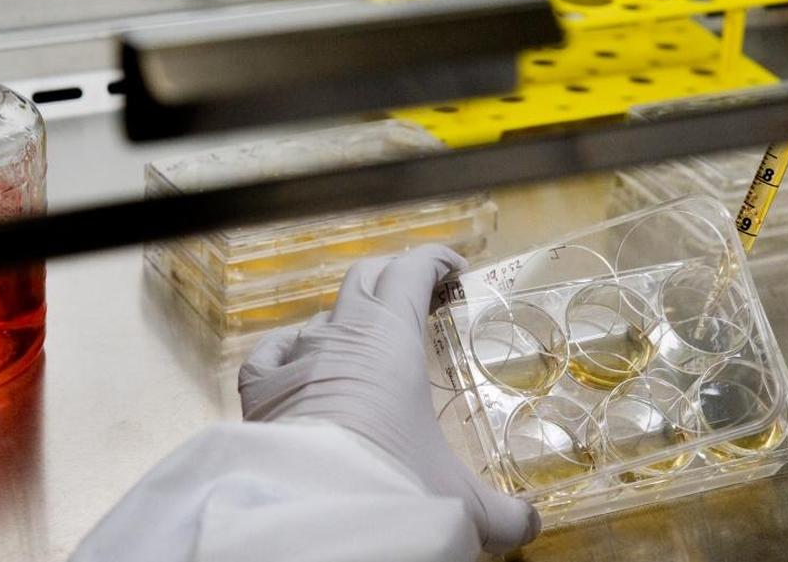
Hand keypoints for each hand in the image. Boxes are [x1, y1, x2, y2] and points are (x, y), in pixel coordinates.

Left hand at [238, 245, 539, 552]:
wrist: (312, 511)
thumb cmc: (394, 488)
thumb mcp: (462, 504)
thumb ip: (502, 513)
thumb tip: (529, 526)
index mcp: (391, 337)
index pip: (412, 271)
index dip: (435, 261)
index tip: (454, 269)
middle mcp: (342, 334)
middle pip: (366, 277)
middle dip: (393, 276)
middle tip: (419, 296)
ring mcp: (295, 357)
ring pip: (322, 316)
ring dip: (347, 322)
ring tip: (366, 346)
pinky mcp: (258, 388)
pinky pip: (270, 352)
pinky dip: (287, 351)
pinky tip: (295, 361)